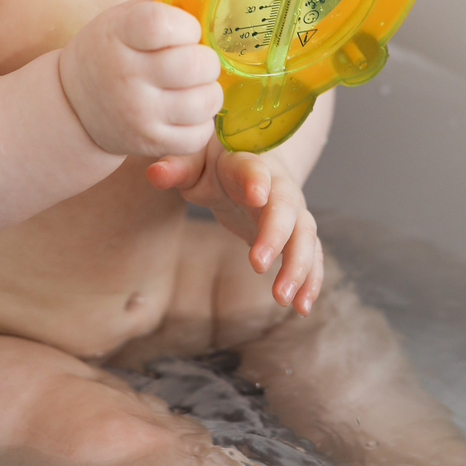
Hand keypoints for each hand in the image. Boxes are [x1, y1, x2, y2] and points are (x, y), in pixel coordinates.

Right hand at [59, 0, 222, 162]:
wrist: (73, 106)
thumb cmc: (110, 51)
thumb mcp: (122, 16)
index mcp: (117, 35)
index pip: (161, 24)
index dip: (187, 25)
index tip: (186, 30)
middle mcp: (125, 76)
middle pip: (195, 64)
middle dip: (206, 59)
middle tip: (195, 59)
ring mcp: (138, 114)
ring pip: (205, 101)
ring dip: (209, 90)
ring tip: (194, 85)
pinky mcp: (150, 143)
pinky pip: (200, 134)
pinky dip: (202, 121)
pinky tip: (186, 110)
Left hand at [147, 138, 323, 316]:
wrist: (247, 159)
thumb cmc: (215, 161)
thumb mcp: (193, 159)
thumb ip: (177, 166)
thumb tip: (154, 174)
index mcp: (247, 163)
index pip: (254, 169)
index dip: (256, 180)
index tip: (256, 195)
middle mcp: (278, 185)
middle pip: (286, 208)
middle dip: (276, 236)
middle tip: (258, 265)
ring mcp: (291, 210)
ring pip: (304, 235)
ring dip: (300, 267)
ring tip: (285, 300)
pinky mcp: (296, 232)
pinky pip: (311, 254)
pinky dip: (311, 278)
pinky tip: (302, 306)